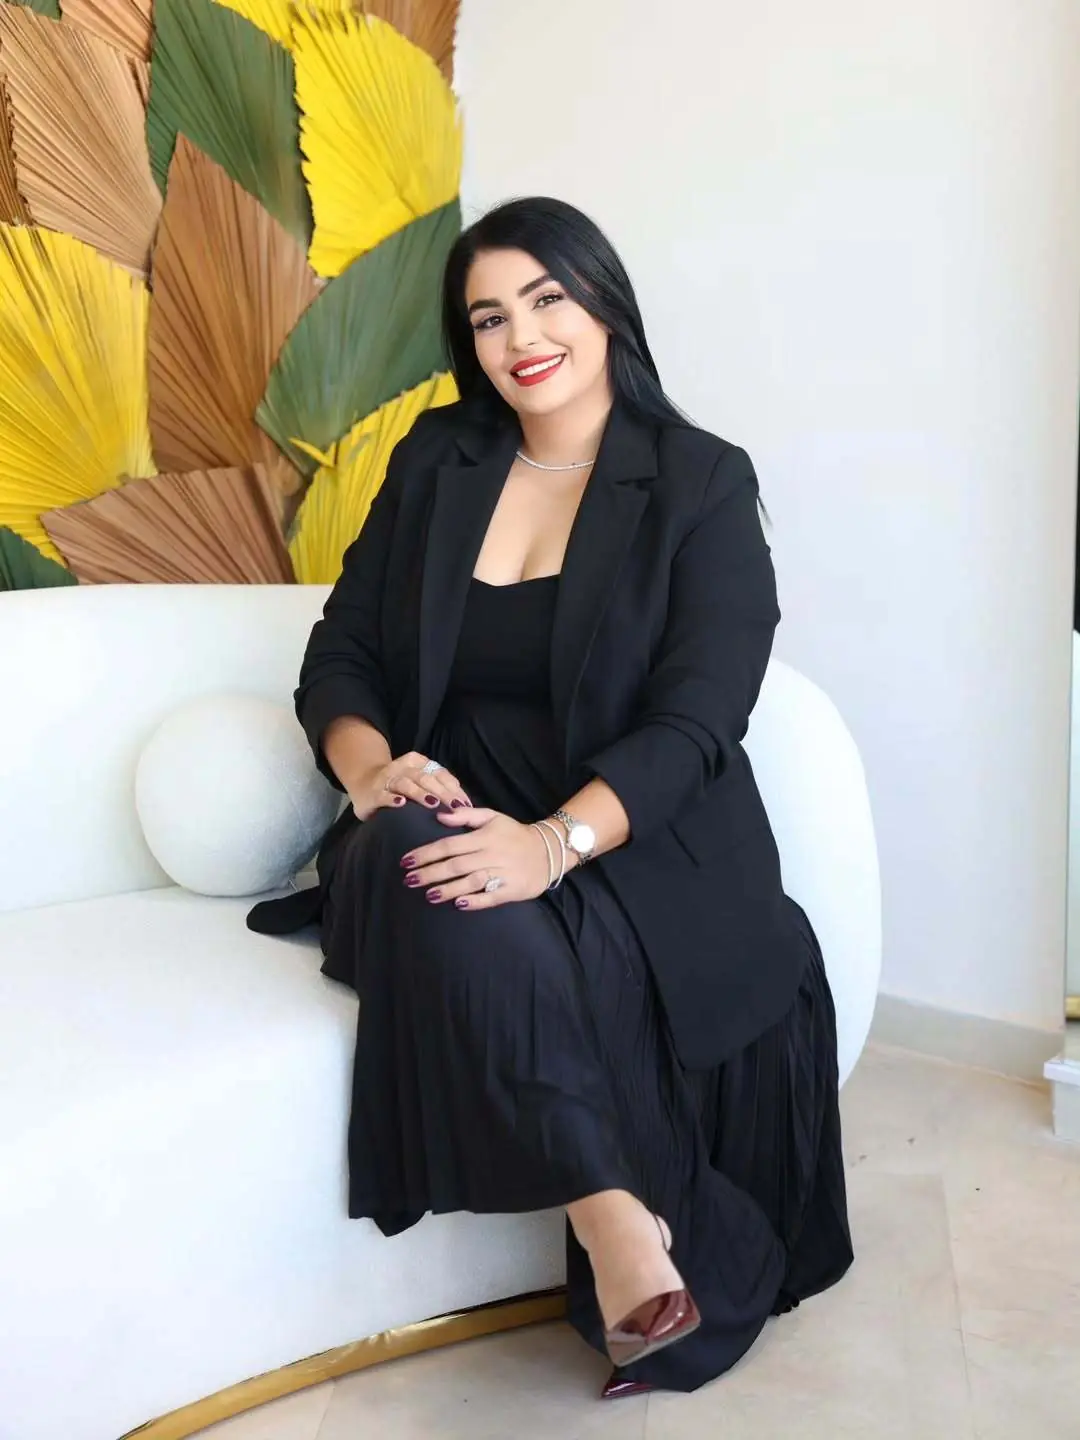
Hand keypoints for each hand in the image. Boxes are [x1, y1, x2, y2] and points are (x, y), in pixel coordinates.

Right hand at [347, 752, 471, 821]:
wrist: (362, 785)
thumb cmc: (398, 786)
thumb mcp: (419, 781)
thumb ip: (439, 786)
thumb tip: (464, 801)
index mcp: (416, 761)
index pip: (439, 773)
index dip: (453, 788)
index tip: (465, 804)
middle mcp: (401, 767)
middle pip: (425, 778)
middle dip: (443, 793)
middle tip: (456, 808)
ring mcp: (386, 779)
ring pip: (406, 784)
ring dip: (420, 793)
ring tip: (433, 804)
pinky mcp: (373, 793)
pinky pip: (383, 795)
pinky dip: (392, 799)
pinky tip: (401, 804)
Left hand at [399, 808, 558, 908]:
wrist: (549, 849)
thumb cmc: (514, 834)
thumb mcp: (493, 817)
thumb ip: (466, 816)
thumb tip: (439, 816)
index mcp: (484, 837)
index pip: (449, 845)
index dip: (426, 853)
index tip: (406, 861)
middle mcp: (492, 854)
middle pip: (456, 865)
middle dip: (430, 873)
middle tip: (409, 880)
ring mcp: (503, 872)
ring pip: (471, 881)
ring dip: (448, 889)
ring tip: (428, 894)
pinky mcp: (513, 889)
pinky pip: (492, 896)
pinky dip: (476, 901)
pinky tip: (459, 904)